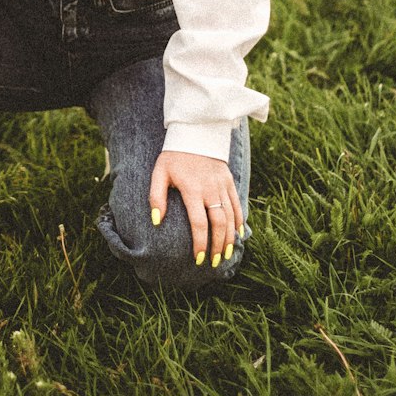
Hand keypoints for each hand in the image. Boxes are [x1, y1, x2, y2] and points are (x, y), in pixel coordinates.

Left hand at [149, 151, 242, 269]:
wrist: (195, 133)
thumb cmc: (173, 156)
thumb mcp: (159, 173)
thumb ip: (156, 197)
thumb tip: (157, 221)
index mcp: (192, 189)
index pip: (199, 223)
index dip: (200, 243)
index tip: (198, 258)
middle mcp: (210, 189)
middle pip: (219, 223)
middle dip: (217, 246)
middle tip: (214, 262)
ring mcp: (222, 185)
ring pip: (230, 217)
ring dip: (230, 238)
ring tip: (226, 255)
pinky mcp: (229, 181)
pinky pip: (237, 204)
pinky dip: (239, 221)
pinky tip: (238, 235)